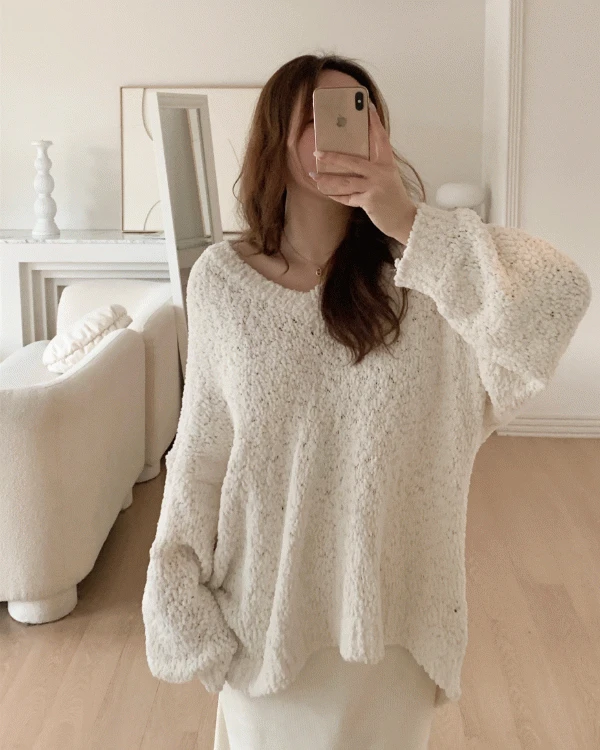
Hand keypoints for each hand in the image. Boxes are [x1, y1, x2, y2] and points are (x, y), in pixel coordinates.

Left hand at [308, 101, 417, 242]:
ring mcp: (375, 186)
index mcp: (387, 163)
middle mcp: (381, 172)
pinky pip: (347, 198)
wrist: (404, 220)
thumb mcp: (386, 178)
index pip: (381, 137)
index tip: (367, 105)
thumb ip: (372, 168)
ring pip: (345, 182)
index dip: (374, 121)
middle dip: (333, 157)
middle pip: (352, 161)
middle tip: (317, 153)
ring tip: (313, 177)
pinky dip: (336, 196)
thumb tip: (348, 161)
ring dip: (327, 180)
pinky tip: (325, 192)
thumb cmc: (393, 198)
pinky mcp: (370, 200)